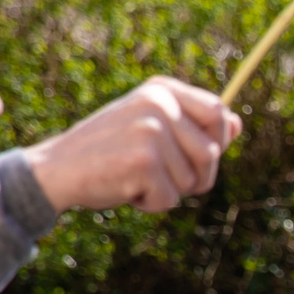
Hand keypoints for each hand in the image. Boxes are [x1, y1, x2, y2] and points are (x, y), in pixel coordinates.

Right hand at [22, 76, 240, 212]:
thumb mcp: (151, 129)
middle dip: (193, 177)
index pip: (219, 114)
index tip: (189, 156)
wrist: (55, 169)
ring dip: (167, 191)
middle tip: (157, 175)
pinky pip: (170, 198)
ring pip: (192, 180)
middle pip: (211, 154)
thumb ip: (193, 126)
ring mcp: (151, 130)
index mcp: (162, 90)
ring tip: (133, 176)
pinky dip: (150, 204)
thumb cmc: (108, 152)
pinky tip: (124, 188)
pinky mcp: (143, 161)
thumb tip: (238, 124)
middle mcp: (158, 103)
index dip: (215, 143)